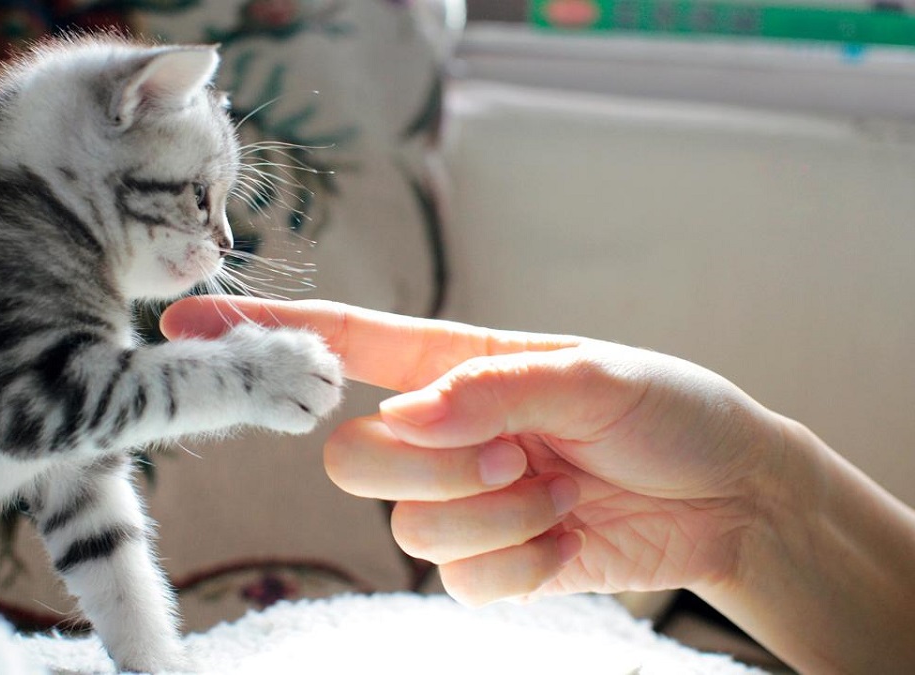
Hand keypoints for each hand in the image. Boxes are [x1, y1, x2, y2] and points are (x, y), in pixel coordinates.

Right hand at [161, 297, 783, 605]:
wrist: (728, 497)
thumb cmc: (667, 409)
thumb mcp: (594, 375)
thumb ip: (496, 386)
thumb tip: (412, 414)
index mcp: (456, 366)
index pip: (342, 345)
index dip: (263, 332)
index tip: (186, 325)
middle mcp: (444, 432)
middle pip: (352, 455)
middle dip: (427, 462)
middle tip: (513, 452)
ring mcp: (461, 501)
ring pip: (409, 521)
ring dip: (492, 511)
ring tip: (554, 488)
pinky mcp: (489, 564)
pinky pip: (457, 576)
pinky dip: (515, 562)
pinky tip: (562, 537)